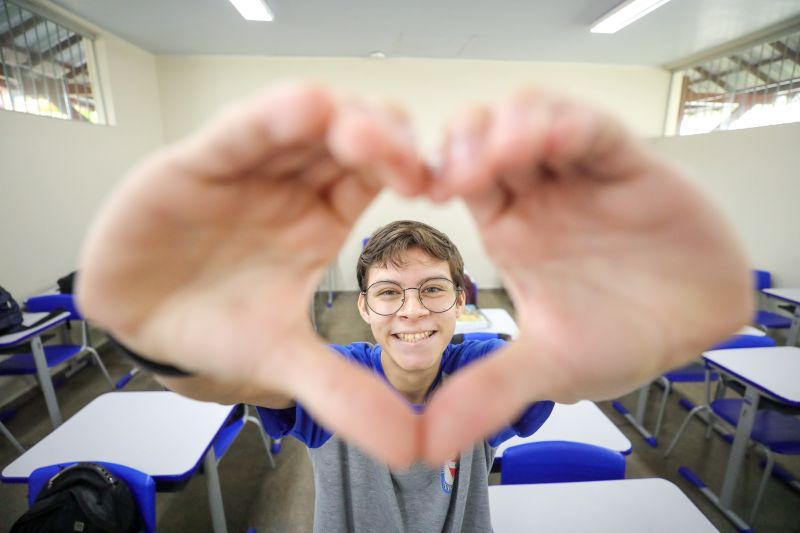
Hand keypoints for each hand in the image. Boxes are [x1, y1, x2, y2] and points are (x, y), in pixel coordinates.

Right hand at [77, 83, 427, 467]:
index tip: (438, 186)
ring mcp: (248, 168)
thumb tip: (411, 448)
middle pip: (350, 137)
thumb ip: (344, 394)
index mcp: (322, 215)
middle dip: (385, 138)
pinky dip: (270, 119)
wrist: (143, 325)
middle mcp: (292, 182)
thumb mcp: (286, 359)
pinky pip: (239, 132)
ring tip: (368, 136)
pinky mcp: (197, 163)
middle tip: (412, 162)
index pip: (378, 175)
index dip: (410, 169)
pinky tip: (303, 109)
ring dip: (339, 120)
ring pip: (302, 123)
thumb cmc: (215, 323)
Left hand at [421, 91, 751, 463]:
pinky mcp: (628, 164)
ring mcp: (580, 174)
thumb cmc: (621, 336)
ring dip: (511, 126)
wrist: (695, 329)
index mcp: (509, 226)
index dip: (433, 172)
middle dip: (465, 139)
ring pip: (532, 116)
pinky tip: (555, 142)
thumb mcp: (549, 366)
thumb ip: (490, 392)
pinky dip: (570, 126)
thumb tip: (425, 444)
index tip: (421, 192)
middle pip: (485, 133)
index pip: (456, 176)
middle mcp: (539, 192)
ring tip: (502, 156)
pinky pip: (593, 128)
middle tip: (458, 170)